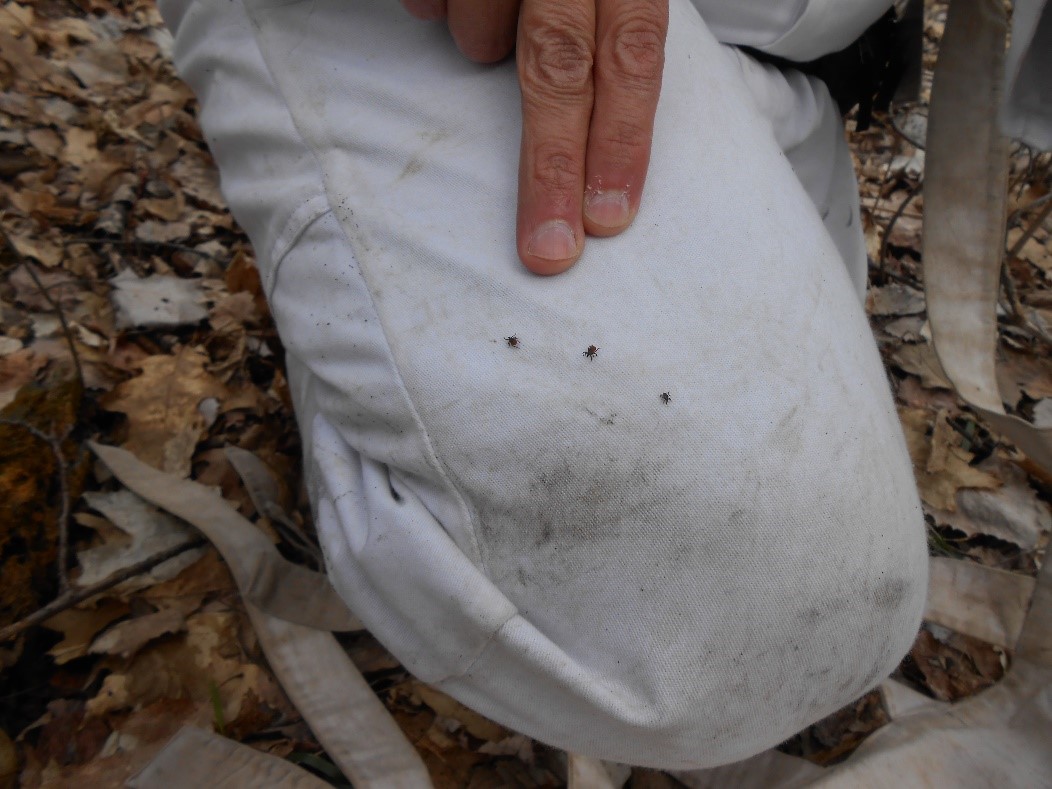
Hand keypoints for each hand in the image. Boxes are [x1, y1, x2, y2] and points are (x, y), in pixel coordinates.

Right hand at [402, 0, 668, 274]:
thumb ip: (607, 33)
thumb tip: (605, 150)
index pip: (633, 58)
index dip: (622, 142)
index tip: (608, 218)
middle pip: (562, 71)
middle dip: (553, 167)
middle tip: (547, 246)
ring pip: (482, 32)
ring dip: (483, 46)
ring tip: (492, 32)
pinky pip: (428, 3)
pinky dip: (435, 11)